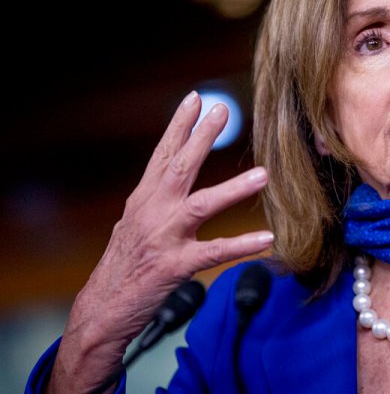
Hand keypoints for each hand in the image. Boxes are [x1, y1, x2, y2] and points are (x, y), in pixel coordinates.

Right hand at [48, 91, 273, 392]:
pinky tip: (267, 239)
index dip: (179, 126)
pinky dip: (242, 245)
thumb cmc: (124, 266)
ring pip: (202, 205)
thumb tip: (170, 175)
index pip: (162, 154)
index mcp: (144, 199)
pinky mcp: (175, 266)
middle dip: (202, 138)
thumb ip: (155, 199)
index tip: (195, 98)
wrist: (102, 310)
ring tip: (263, 174)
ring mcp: (163, 237)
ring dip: (234, 189)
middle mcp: (152, 212)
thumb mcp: (134, 225)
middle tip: (223, 110)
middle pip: (180, 167)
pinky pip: (216, 252)